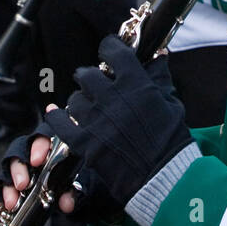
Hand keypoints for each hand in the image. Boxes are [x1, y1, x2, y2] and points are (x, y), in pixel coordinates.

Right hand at [0, 120, 79, 219]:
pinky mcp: (11, 186)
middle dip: (18, 168)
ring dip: (7, 186)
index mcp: (52, 145)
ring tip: (12, 203)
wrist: (73, 194)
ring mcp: (20, 169)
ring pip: (6, 170)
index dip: (38, 146)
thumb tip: (67, 203)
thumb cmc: (78, 180)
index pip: (42, 136)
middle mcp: (32, 154)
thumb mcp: (82, 185)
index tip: (37, 160)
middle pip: (18, 151)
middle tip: (23, 185)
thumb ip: (77, 192)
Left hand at [43, 36, 193, 210]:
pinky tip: (55, 113)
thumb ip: (160, 78)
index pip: (114, 53)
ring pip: (74, 99)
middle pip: (88, 75)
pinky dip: (55, 117)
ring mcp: (96, 121)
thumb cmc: (171, 141)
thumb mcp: (171, 104)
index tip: (109, 51)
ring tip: (86, 106)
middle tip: (95, 83)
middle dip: (90, 77)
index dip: (109, 48)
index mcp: (137, 85)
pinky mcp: (84, 143)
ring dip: (79, 100)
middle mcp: (113, 98)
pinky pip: (59, 124)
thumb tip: (159, 55)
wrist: (164, 177)